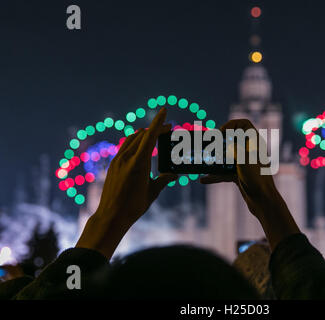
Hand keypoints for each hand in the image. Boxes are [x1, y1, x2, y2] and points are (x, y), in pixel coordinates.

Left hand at [76, 107, 177, 257]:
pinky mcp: (113, 165)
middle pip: (142, 135)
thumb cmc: (134, 206)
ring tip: (155, 135)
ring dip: (144, 134)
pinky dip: (135, 143)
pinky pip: (125, 147)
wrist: (111, 216)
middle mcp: (126, 158)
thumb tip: (174, 174)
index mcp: (139, 163)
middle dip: (155, 129)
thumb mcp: (152, 192)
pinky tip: (139, 147)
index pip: (150, 136)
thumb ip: (164, 180)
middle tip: (167, 129)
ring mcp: (117, 161)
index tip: (165, 111)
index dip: (158, 122)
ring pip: (132, 140)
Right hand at [200, 119, 278, 216]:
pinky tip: (203, 179)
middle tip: (207, 145)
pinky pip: (224, 171)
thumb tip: (222, 139)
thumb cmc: (256, 177)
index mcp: (255, 143)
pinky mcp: (240, 175)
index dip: (231, 124)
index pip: (244, 124)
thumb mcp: (243, 158)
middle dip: (218, 142)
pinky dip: (215, 175)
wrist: (262, 200)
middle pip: (232, 140)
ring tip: (203, 160)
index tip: (220, 132)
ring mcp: (244, 163)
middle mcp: (250, 151)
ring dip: (214, 159)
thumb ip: (233, 146)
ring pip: (226, 156)